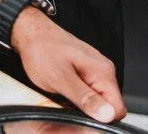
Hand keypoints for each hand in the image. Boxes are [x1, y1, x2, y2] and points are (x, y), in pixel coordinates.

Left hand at [12, 8, 125, 122]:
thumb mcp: (60, 78)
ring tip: (63, 90)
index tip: (82, 111)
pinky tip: (63, 85)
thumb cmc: (40, 48)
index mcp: (102, 71)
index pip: (117, 109)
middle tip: (67, 98)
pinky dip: (77, 93)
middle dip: (89, 109)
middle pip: (108, 105)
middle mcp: (103, 69)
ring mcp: (94, 68)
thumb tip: (106, 114)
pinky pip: (88, 90)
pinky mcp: (85, 68)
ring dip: (82, 101)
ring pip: (97, 99)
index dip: (101, 117)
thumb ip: (84, 98)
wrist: (29, 30)